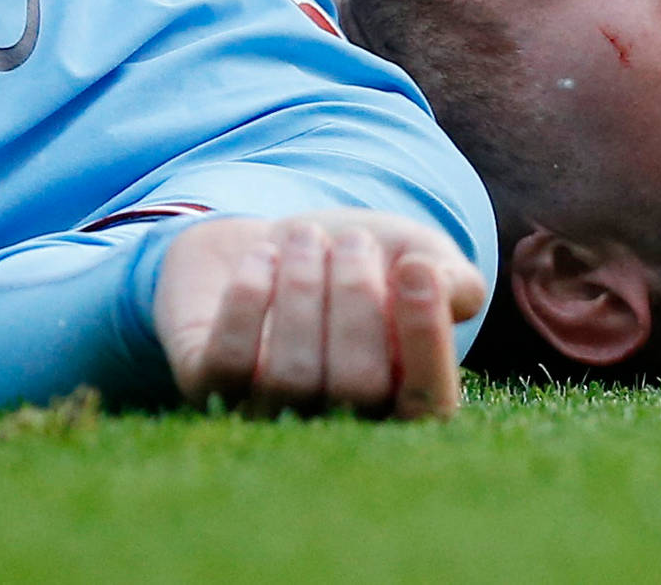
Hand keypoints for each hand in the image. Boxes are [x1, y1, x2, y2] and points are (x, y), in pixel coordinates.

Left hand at [151, 210, 486, 419]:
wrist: (272, 236)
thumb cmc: (358, 259)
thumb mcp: (416, 256)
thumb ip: (451, 278)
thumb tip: (449, 291)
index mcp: (400, 401)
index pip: (426, 405)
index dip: (425, 340)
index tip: (418, 268)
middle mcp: (336, 424)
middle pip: (357, 386)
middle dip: (355, 297)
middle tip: (353, 240)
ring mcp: (269, 414)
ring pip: (291, 376)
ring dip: (302, 288)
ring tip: (304, 236)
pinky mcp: (209, 388)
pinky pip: (227, 362)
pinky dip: (248, 298)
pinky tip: (261, 257)